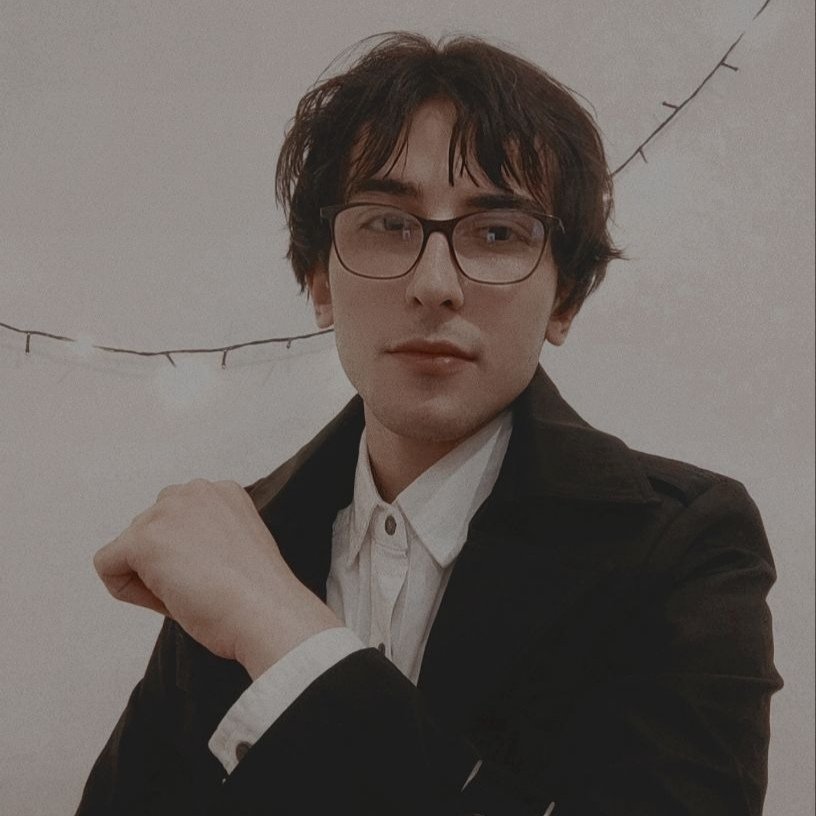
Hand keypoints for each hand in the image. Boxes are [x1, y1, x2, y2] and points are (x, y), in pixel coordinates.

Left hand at [93, 479, 340, 677]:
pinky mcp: (144, 539)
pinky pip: (108, 565)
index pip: (178, 521)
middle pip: (150, 529)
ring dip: (148, 576)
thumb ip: (204, 537)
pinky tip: (167, 598)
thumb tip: (170, 556)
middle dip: (164, 562)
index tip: (217, 575)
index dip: (188, 556)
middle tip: (201, 587)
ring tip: (189, 592)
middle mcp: (194, 490)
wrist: (265, 613)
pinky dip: (127, 590)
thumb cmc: (257, 596)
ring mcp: (166, 512)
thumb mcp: (234, 547)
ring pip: (129, 548)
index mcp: (222, 492)